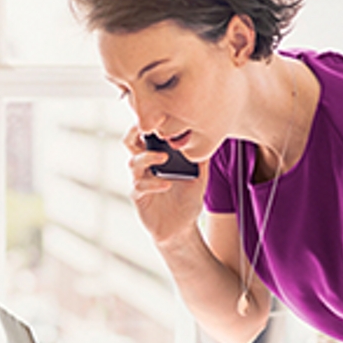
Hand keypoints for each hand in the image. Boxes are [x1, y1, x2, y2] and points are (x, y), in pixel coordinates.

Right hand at [122, 126, 206, 246]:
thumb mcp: (200, 177)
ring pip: (133, 162)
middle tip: (148, 128)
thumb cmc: (187, 201)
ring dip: (147, 157)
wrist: (182, 228)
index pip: (147, 134)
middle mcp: (145, 166)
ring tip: (164, 157)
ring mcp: (140, 181)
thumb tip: (212, 136)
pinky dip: (153, 183)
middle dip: (135, 132)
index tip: (161, 115)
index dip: (150, 123)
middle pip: (130, 142)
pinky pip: (139, 186)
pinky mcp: (139, 197)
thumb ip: (202, 158)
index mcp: (157, 157)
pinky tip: (166, 184)